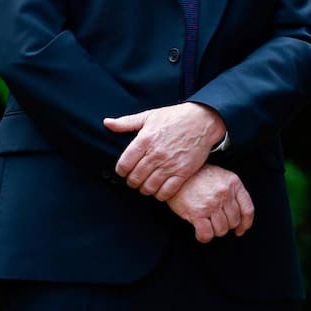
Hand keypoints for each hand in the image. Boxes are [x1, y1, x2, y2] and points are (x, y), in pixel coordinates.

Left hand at [103, 103, 225, 200]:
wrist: (203, 120)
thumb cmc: (175, 117)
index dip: (121, 171)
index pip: (124, 164)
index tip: (124, 171)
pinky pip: (166, 192)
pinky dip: (160, 195)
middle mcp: (155, 154)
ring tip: (146, 185)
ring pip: (149, 187)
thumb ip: (127, 122)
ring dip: (144, 189)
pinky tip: (159, 189)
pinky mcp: (183, 172)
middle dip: (132, 182)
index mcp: (144, 140)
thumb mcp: (149, 115)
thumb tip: (107, 123)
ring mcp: (170, 164)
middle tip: (135, 180)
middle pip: (135, 178)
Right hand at [167, 164, 254, 242]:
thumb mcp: (221, 176)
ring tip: (206, 224)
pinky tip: (199, 232)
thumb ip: (232, 192)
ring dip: (214, 231)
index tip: (240, 230)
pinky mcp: (197, 213)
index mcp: (234, 183)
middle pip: (233, 221)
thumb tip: (239, 216)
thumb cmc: (198, 176)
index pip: (248, 210)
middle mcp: (225, 193)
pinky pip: (206, 234)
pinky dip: (203, 237)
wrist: (177, 175)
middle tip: (215, 222)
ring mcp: (212, 203)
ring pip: (221, 230)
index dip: (245, 224)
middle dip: (225, 225)